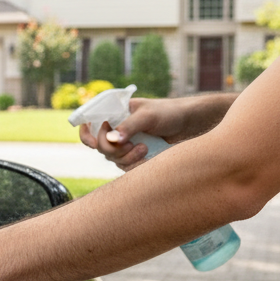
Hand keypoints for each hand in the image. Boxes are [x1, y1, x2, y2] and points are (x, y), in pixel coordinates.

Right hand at [78, 95, 234, 172]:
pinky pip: (125, 167)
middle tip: (131, 144)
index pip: (88, 124)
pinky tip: (148, 157)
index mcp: (114, 113)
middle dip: (114, 149)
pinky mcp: (134, 156)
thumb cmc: (170, 112)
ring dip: (127, 158)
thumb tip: (112, 139)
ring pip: (112, 159)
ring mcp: (125, 144)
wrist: (192, 125)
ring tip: (145, 149)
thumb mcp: (148, 116)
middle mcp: (116, 128)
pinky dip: (134, 165)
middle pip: (100, 147)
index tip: (97, 142)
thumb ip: (129, 126)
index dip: (87, 136)